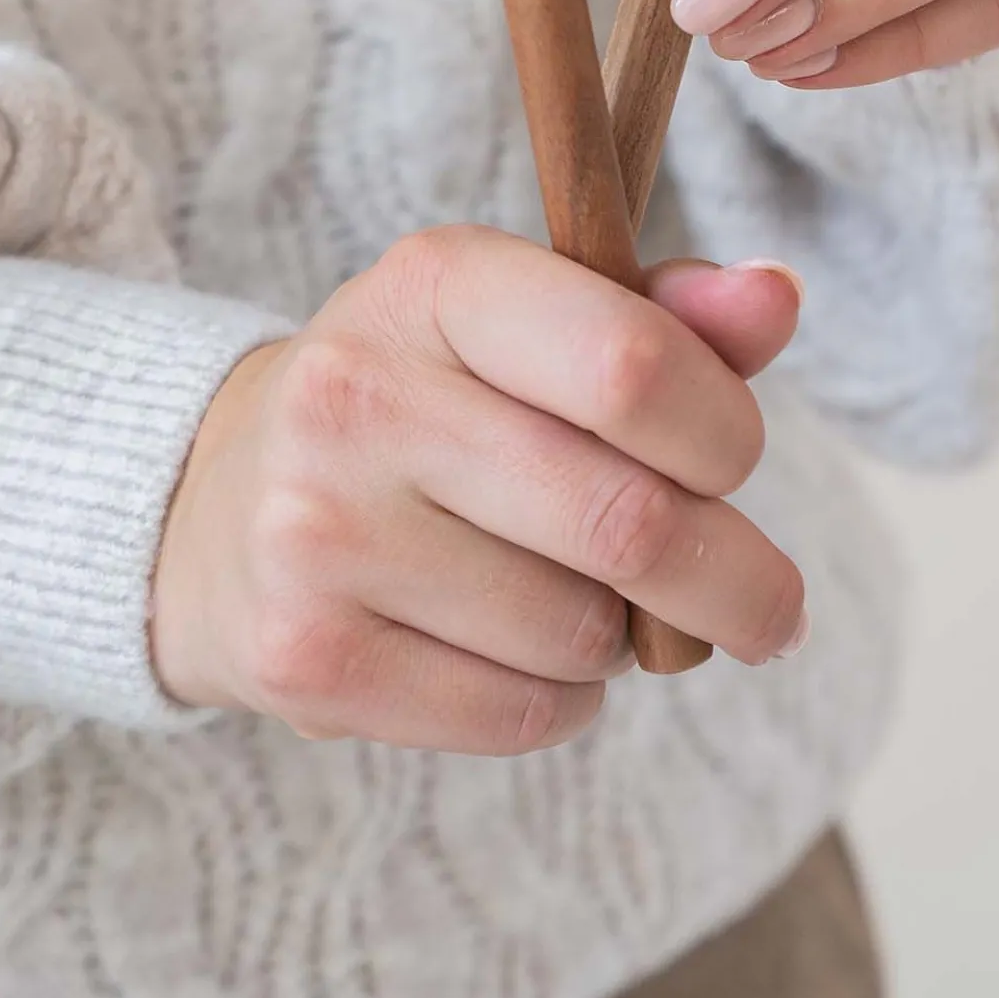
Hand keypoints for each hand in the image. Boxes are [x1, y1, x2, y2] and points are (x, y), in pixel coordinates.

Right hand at [151, 229, 807, 754]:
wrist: (221, 505)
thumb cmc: (434, 400)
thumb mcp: (534, 322)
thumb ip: (667, 317)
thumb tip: (777, 298)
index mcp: (436, 283)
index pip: (632, 366)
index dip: (727, 433)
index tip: (736, 466)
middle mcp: (360, 397)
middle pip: (626, 521)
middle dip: (734, 580)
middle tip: (769, 608)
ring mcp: (318, 533)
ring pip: (580, 633)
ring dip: (627, 639)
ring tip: (587, 601)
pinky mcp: (303, 659)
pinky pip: (518, 715)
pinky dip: (562, 700)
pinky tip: (523, 654)